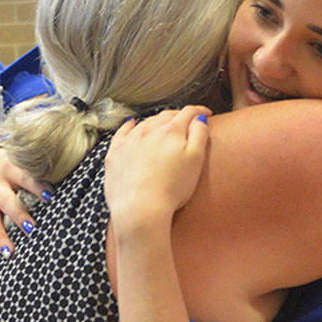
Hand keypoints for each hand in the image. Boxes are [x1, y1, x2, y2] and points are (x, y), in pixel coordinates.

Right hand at [0, 147, 53, 269]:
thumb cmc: (20, 173)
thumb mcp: (27, 168)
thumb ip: (45, 176)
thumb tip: (78, 189)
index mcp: (10, 170)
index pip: (25, 178)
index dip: (37, 187)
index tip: (51, 198)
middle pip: (5, 202)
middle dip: (18, 216)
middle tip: (32, 229)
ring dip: (0, 238)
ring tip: (10, 254)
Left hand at [104, 108, 210, 226]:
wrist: (140, 210)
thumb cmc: (172, 189)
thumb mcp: (195, 161)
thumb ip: (199, 135)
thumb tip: (199, 119)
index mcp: (171, 132)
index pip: (188, 113)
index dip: (199, 111)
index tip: (206, 114)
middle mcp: (148, 131)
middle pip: (166, 116)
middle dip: (178, 117)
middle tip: (187, 123)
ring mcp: (129, 141)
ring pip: (145, 123)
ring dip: (156, 123)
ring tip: (164, 127)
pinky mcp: (115, 153)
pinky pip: (122, 133)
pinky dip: (129, 127)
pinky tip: (132, 124)